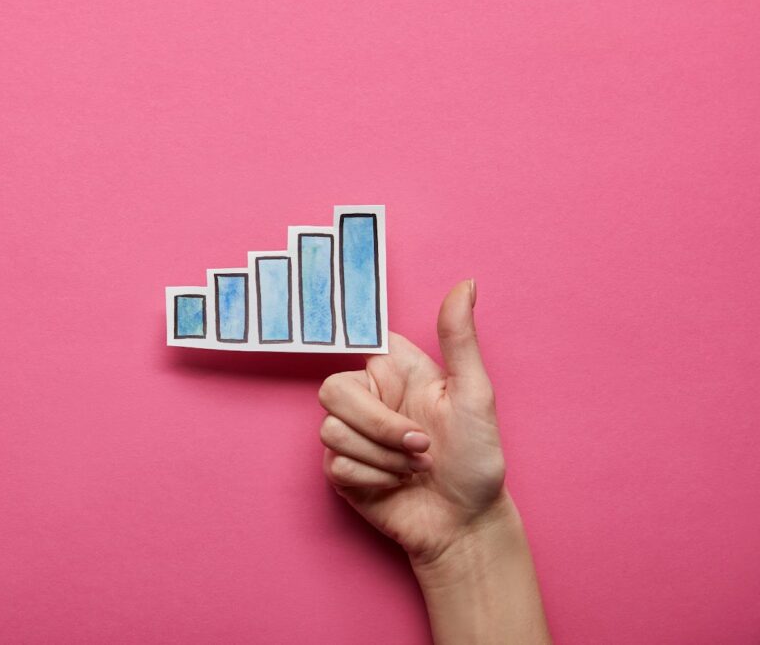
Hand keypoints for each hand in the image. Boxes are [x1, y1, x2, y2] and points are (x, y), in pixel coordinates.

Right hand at [318, 279, 507, 564]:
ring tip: (414, 468)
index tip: (361, 363)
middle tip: (420, 443)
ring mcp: (351, 435)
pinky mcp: (342, 469)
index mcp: (395, 371)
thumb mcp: (476, 395)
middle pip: (332, 390)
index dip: (345, 346)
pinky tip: (396, 485)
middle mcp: (369, 398)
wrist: (465, 522)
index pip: (354, 342)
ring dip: (383, 458)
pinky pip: (336, 463)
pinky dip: (373, 478)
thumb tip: (467, 283)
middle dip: (378, 426)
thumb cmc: (476, 459)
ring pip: (331, 429)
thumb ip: (460, 338)